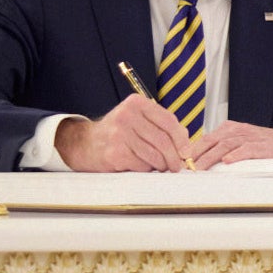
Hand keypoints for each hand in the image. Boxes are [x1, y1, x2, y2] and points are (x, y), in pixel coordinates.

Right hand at [57, 95, 194, 171]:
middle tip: (176, 165)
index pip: (168, 121)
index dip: (181, 139)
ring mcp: (119, 134)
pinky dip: (146, 169)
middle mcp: (127, 115)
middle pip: (163, 140)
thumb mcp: (138, 120)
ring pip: (154, 154)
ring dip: (161, 165)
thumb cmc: (118, 133)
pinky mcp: (115, 153)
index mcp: (137, 103)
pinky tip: (141, 166)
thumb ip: (161, 126)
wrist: (86, 143)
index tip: (186, 152)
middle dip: (174, 157)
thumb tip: (186, 144)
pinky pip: (142, 165)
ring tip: (160, 167)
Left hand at [190, 122, 272, 169]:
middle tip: (185, 166)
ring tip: (200, 167)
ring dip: (211, 157)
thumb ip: (226, 148)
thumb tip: (203, 162)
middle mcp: (240, 131)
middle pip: (213, 140)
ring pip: (226, 145)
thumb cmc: (270, 146)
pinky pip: (247, 149)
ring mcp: (252, 137)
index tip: (181, 161)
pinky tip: (227, 161)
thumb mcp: (244, 142)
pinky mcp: (264, 146)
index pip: (207, 138)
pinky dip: (236, 155)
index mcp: (232, 129)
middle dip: (197, 153)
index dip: (193, 149)